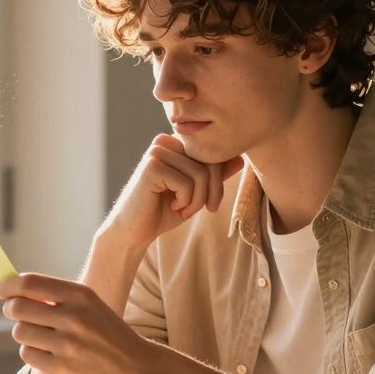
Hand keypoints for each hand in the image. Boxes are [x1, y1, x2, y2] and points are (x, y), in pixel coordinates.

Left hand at [0, 272, 156, 373]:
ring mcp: (68, 345)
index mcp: (80, 295)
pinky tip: (47, 352)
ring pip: (20, 332)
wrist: (136, 368)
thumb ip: (55, 296)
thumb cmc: (106, 332)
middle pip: (18, 308)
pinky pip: (27, 354)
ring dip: (23, 332)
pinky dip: (32, 352)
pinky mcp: (62, 370)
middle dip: (11, 309)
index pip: (30, 283)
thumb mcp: (89, 305)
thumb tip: (12, 291)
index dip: (8, 285)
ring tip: (39, 335)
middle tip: (15, 312)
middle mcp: (74, 318)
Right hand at [103, 134, 243, 249]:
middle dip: (211, 191)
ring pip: (200, 174)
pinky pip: (186, 183)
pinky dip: (185, 202)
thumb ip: (213, 175)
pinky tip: (172, 206)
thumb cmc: (163, 210)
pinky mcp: (151, 166)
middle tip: (203, 209)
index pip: (211, 154)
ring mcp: (156, 152)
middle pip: (208, 162)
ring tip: (183, 209)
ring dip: (197, 200)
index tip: (210, 203)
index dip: (217, 181)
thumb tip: (240, 158)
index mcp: (174, 143)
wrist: (134, 231)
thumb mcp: (195, 192)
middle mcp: (164, 142)